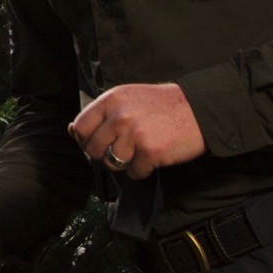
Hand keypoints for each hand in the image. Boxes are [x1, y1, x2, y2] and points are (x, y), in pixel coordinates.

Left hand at [69, 82, 204, 179]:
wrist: (200, 109)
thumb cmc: (163, 106)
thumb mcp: (128, 99)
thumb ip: (102, 114)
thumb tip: (72, 130)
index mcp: (112, 99)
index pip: (81, 127)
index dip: (85, 140)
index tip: (96, 144)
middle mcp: (120, 115)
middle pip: (93, 149)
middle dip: (105, 155)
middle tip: (123, 151)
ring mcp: (134, 134)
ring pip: (112, 163)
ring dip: (125, 163)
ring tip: (140, 152)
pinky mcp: (150, 152)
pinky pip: (134, 173)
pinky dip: (142, 170)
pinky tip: (153, 157)